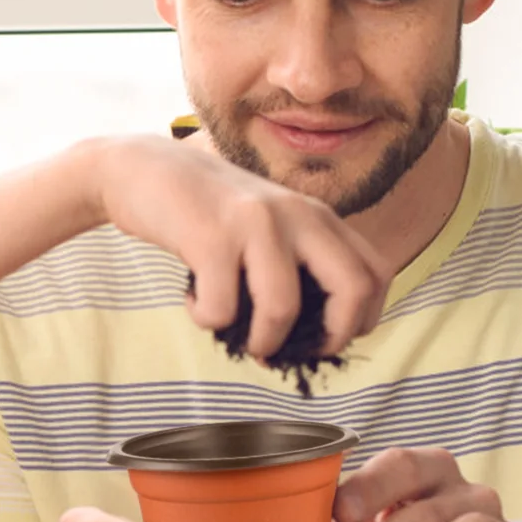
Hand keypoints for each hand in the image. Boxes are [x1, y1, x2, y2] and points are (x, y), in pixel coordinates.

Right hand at [85, 137, 388, 359]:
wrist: (144, 169)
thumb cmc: (208, 212)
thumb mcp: (268, 227)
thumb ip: (297, 265)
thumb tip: (312, 339)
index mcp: (318, 216)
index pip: (376, 274)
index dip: (361, 321)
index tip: (324, 340)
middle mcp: (298, 215)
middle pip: (354, 288)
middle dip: (331, 338)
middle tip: (295, 352)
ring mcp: (256, 223)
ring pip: (283, 308)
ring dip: (261, 341)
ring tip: (239, 339)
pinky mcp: (211, 236)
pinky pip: (221, 308)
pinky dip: (206, 320)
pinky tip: (193, 301)